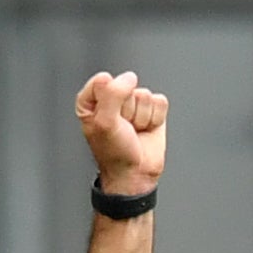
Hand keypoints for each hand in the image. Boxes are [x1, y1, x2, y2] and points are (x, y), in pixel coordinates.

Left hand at [77, 69, 168, 195]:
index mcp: (92, 102)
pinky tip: (146, 130)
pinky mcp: (152, 110)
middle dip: (128, 110)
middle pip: (127, 87)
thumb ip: (113, 93)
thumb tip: (129, 77)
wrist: (135, 174)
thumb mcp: (104, 122)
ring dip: (142, 117)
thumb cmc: (114, 153)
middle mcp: (112, 100)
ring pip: (145, 95)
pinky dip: (155, 118)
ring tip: (134, 131)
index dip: (108, 101)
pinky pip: (159, 102)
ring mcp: (134, 104)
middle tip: (123, 128)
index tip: (107, 118)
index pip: (102, 81)